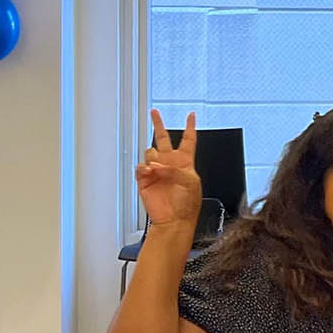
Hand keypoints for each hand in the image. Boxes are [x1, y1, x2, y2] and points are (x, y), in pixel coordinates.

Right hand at [137, 109, 202, 229]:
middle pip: (163, 139)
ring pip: (150, 152)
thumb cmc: (187, 204)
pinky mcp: (145, 180)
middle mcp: (170, 164)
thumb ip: (174, 169)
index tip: (191, 115)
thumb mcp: (190, 182)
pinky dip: (145, 169)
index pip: (188, 140)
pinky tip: (150, 174)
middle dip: (158, 124)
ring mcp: (156, 171)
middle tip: (154, 113)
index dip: (190, 127)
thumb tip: (156, 166)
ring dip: (154, 158)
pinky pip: (141, 167)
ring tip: (158, 170)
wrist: (174, 220)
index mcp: (185, 162)